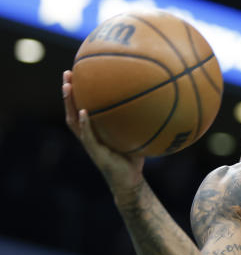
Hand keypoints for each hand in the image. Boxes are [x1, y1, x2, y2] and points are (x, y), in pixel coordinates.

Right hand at [63, 70, 144, 196]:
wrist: (131, 182)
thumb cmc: (134, 156)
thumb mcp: (137, 134)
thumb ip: (142, 119)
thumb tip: (158, 98)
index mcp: (95, 130)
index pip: (82, 107)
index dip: (78, 92)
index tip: (78, 72)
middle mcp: (89, 135)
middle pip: (73, 110)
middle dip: (69, 92)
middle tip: (67, 73)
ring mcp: (90, 144)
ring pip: (74, 121)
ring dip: (70, 104)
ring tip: (68, 87)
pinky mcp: (96, 154)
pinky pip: (88, 137)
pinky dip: (85, 125)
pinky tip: (84, 112)